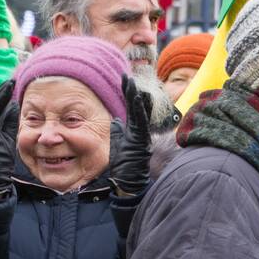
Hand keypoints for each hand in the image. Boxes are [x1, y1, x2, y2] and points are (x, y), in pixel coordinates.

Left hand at [108, 75, 151, 195]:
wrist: (129, 182)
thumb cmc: (124, 166)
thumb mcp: (117, 144)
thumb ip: (118, 131)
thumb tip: (116, 120)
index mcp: (134, 129)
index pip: (131, 107)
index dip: (128, 93)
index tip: (124, 79)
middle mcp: (140, 130)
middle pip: (137, 106)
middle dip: (132, 91)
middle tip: (127, 76)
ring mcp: (142, 135)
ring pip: (140, 113)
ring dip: (136, 97)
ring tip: (132, 83)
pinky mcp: (142, 142)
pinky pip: (141, 123)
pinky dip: (140, 111)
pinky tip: (137, 99)